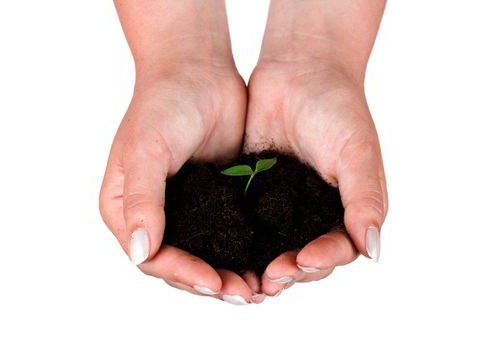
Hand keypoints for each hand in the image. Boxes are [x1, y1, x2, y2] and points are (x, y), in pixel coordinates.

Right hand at [100, 0, 264, 304]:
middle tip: (246, 295)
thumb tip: (140, 253)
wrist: (198, 69)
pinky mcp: (216, 198)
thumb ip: (143, 200)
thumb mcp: (146, 149)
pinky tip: (266, 259)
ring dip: (231, 273)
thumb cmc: (162, 102)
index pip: (152, 258)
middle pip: (181, 264)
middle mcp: (155, 215)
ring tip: (259, 288)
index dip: (183, 274)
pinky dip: (245, 250)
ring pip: (207, 254)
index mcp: (127, 208)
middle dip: (211, 282)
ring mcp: (187, 208)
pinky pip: (229, 233)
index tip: (215, 282)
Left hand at [245, 61, 387, 295]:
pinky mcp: (255, 192)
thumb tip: (374, 250)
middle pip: (304, 256)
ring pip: (273, 246)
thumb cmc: (339, 107)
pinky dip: (239, 239)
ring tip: (246, 279)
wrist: (300, 69)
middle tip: (268, 280)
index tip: (301, 262)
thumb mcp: (357, 152)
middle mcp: (316, 213)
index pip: (338, 248)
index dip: (321, 261)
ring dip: (262, 264)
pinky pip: (247, 222)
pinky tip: (225, 251)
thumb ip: (365, 200)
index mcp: (347, 209)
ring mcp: (284, 205)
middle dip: (289, 271)